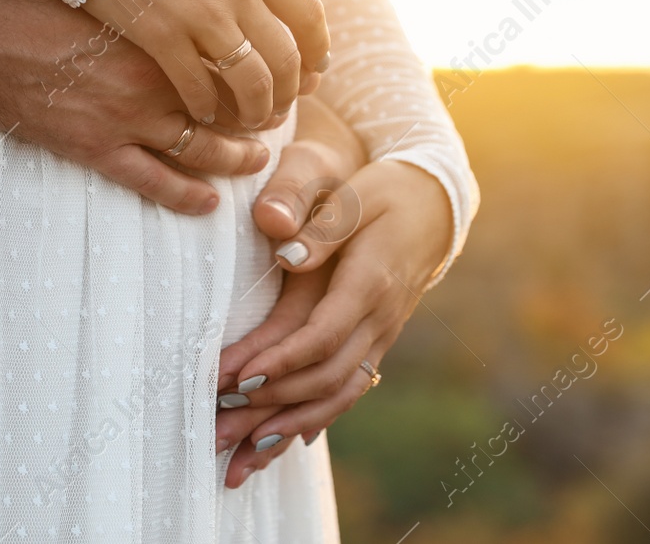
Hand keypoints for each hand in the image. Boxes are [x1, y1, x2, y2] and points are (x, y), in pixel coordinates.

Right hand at [0, 0, 267, 214]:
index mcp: (161, 33)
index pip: (234, 58)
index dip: (261, 68)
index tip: (275, 70)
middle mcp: (154, 79)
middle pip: (230, 106)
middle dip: (259, 116)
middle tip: (277, 117)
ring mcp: (125, 119)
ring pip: (202, 149)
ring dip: (235, 158)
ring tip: (254, 158)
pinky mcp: (94, 148)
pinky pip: (152, 182)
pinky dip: (186, 196)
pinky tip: (207, 203)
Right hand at [83, 0, 329, 130]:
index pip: (308, 14)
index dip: (317, 49)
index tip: (315, 69)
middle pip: (285, 57)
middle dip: (290, 91)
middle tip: (281, 106)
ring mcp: (201, 16)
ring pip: (250, 81)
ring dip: (256, 109)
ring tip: (249, 119)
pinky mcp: (161, 36)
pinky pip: (197, 86)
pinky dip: (205, 105)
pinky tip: (201, 109)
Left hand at [213, 105, 453, 486]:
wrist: (431, 206)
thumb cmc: (379, 194)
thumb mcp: (349, 193)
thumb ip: (316, 222)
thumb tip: (285, 251)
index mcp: (369, 282)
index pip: (322, 335)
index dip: (278, 360)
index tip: (234, 377)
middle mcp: (379, 320)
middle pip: (325, 378)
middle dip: (270, 407)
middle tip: (217, 425)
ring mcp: (380, 337)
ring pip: (337, 396)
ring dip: (286, 427)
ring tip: (238, 456)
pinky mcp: (373, 344)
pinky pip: (345, 392)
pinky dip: (311, 421)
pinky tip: (277, 445)